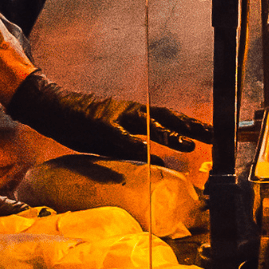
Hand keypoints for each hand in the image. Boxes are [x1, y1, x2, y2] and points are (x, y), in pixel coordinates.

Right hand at [6, 72, 214, 158]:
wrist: (54, 109)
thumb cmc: (85, 124)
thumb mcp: (115, 139)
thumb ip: (136, 147)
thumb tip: (158, 160)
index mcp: (136, 114)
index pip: (170, 118)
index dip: (191, 125)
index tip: (213, 134)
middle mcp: (132, 111)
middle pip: (168, 117)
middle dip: (191, 126)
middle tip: (214, 136)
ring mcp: (117, 116)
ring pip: (148, 123)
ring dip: (169, 134)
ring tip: (189, 143)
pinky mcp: (100, 125)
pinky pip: (120, 136)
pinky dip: (134, 144)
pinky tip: (146, 152)